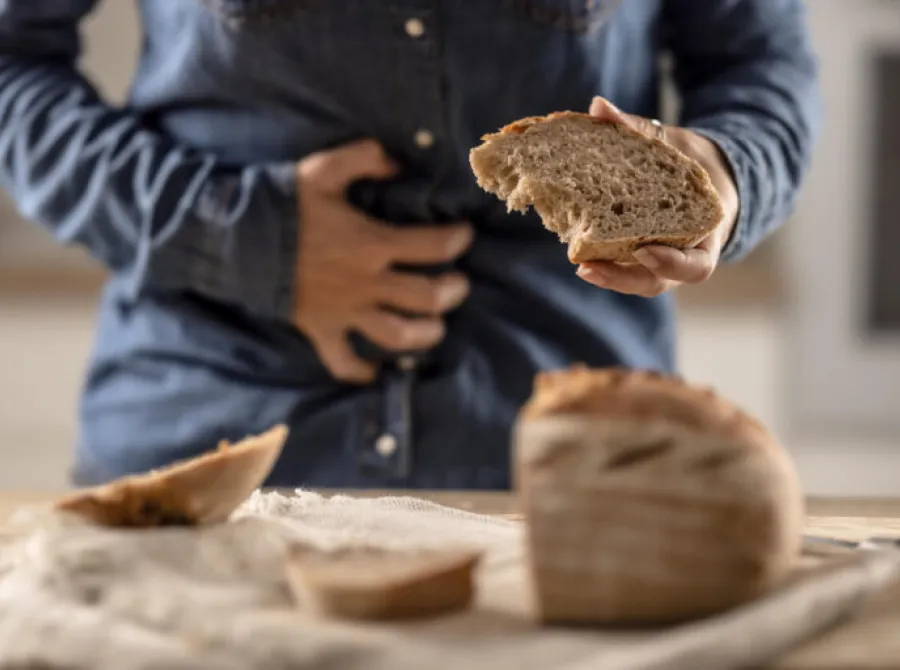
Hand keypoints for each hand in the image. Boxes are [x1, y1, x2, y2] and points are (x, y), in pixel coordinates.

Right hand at [293, 139, 473, 383]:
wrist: (233, 239)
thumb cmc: (281, 202)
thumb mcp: (323, 168)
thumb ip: (365, 159)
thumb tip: (398, 163)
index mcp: (372, 243)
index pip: (434, 246)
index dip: (458, 240)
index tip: (464, 235)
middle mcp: (366, 282)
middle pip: (427, 297)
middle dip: (452, 291)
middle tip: (457, 283)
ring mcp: (345, 311)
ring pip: (398, 335)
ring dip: (425, 334)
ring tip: (435, 326)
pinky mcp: (322, 330)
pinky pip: (343, 362)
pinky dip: (361, 371)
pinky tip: (375, 371)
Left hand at [576, 97, 739, 297]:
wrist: (702, 175)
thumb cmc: (692, 162)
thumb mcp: (675, 143)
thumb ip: (638, 129)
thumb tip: (598, 106)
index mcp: (706, 234)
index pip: (696, 267)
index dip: (671, 263)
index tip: (642, 250)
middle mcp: (683, 255)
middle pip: (656, 282)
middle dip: (622, 279)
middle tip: (587, 267)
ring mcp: (660, 260)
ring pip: (637, 279)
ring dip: (608, 275)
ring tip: (579, 265)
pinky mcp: (638, 255)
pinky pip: (623, 263)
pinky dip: (601, 257)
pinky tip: (574, 246)